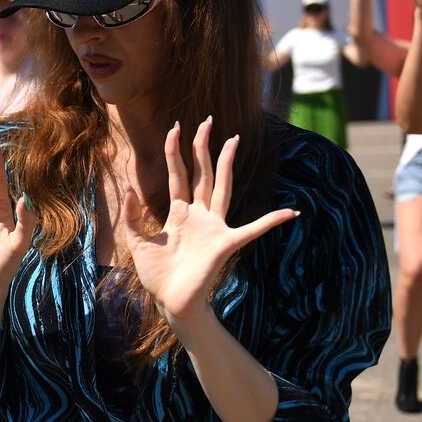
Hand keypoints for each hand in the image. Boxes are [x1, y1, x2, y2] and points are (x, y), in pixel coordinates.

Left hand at [121, 118, 298, 326]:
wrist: (171, 301)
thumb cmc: (157, 275)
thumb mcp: (138, 242)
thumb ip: (133, 216)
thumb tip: (131, 188)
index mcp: (178, 214)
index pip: (178, 175)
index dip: (174, 152)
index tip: (174, 129)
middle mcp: (199, 215)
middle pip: (202, 173)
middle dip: (203, 147)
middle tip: (207, 120)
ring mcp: (214, 227)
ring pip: (221, 187)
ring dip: (226, 163)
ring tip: (233, 139)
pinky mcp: (225, 244)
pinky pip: (253, 230)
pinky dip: (272, 221)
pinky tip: (290, 212)